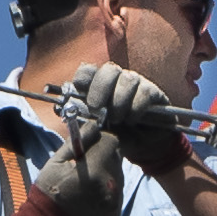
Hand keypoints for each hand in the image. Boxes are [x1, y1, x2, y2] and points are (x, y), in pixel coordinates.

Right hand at [0, 108, 134, 215]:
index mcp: (94, 171)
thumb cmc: (48, 190)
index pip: (111, 142)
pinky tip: (91, 195)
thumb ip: (78, 141)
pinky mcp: (115, 214)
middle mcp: (109, 186)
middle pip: (117, 157)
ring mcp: (114, 202)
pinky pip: (117, 192)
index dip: (100, 140)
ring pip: (118, 174)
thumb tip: (94, 124)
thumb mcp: (57, 161)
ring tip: (86, 181)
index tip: (90, 145)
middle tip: (86, 165)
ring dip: (107, 172)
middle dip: (103, 156)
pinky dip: (107, 189)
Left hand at [56, 60, 194, 177]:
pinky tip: (132, 119)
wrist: (143, 145)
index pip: (88, 70)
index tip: (81, 95)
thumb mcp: (96, 128)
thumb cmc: (116, 134)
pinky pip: (144, 92)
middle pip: (109, 70)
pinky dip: (135, 108)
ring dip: (119, 102)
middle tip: (97, 110)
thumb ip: (81, 117)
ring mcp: (136, 83)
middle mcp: (117, 79)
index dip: (83, 79)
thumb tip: (64, 107)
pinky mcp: (153, 91)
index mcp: (99, 84)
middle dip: (100, 90)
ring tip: (117, 120)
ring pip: (127, 80)